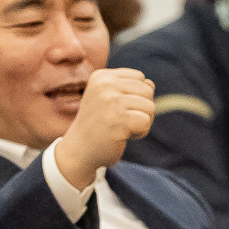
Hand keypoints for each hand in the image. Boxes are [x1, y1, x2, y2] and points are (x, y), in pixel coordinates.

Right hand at [52, 67, 155, 190]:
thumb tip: (151, 84)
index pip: (139, 78)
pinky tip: (124, 136)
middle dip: (142, 109)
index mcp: (101, 77)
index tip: (118, 109)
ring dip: (141, 122)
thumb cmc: (98, 125)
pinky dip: (140, 132)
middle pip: (147, 91)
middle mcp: (105, 85)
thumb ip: (131, 89)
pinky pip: (145, 121)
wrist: (78, 151)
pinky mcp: (118, 119)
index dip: (136, 96)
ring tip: (122, 128)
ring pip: (150, 106)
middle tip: (122, 121)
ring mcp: (111, 101)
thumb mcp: (111, 101)